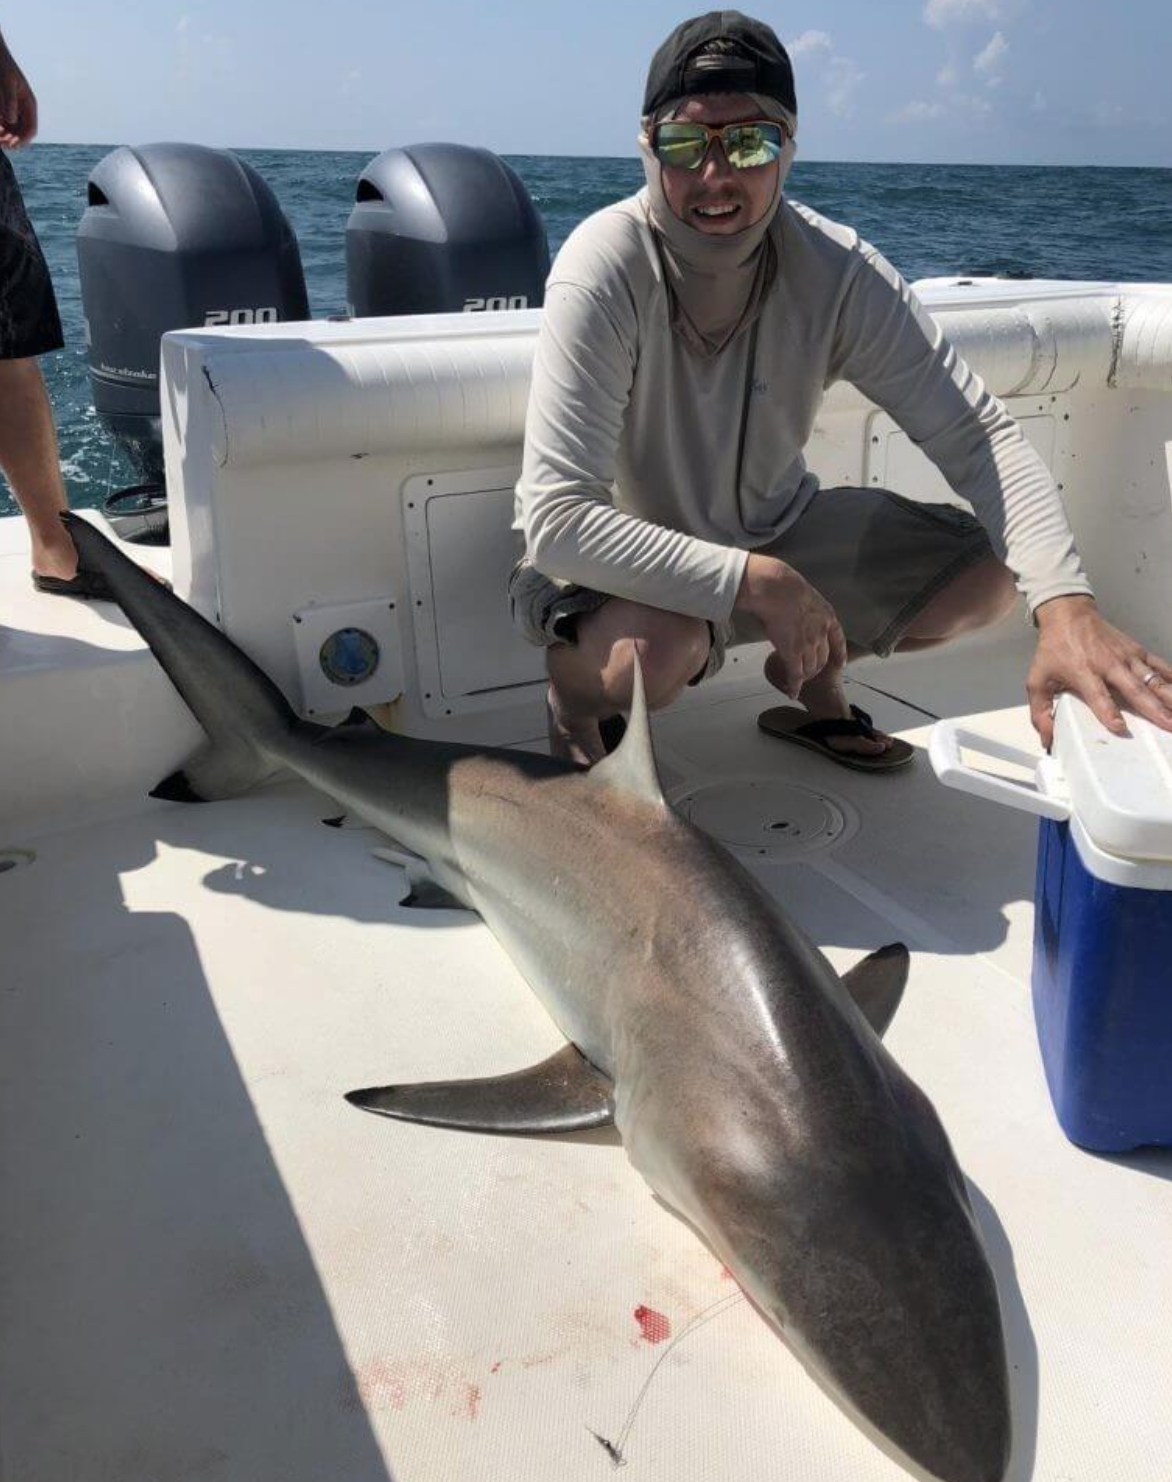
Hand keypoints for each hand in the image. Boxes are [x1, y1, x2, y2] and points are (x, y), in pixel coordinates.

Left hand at [0, 50, 36, 147]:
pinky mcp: (3, 107)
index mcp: (29, 104)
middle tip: (1, 144)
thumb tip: (10, 120)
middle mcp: (23, 109)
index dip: (22, 140)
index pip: (30, 129)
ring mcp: (13, 108)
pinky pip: (3, 123)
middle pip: (21, 133)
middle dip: (12, 140)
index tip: (11, 145)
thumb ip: (9, 101)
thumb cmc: (1, 65)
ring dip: (4, 136)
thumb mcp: (6, 82)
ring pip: (11, 130)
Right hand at [735, 553, 847, 698]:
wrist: (776, 589)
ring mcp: (808, 645)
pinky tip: (793, 692)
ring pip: (811, 668)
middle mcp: (821, 634)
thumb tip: (792, 612)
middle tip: (809, 673)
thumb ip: (803, 608)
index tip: (839, 664)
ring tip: (798, 681)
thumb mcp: (803, 595)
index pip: (838, 640)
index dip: (839, 654)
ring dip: (805, 676)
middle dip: (817, 668)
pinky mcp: (793, 653)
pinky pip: (796, 674)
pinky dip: (795, 685)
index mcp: (827, 617)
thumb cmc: (784, 585)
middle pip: (823, 658)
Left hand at [1028, 595, 1171, 747]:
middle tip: (1169, 725)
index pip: (1098, 696)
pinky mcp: (1137, 651)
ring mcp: (1127, 657)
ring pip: (1153, 679)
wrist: (1068, 616)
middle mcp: (1109, 665)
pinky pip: (1159, 666)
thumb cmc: (1054, 650)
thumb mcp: (1038, 680)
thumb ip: (1040, 712)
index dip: (1108, 711)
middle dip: (1153, 708)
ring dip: (1169, 696)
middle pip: (1134, 689)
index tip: (1119, 727)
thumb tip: (1047, 740)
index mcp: (1084, 673)